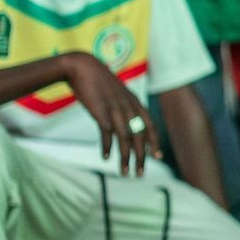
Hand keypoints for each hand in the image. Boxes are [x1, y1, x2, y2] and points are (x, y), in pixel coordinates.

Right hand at [62, 52, 161, 175]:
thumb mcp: (117, 93)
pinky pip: (106, 133)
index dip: (154, 141)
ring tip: (125, 173)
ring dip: (126, 158)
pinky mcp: (100, 112)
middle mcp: (128, 106)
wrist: (82, 66)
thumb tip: (127, 121)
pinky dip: (107, 147)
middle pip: (140, 136)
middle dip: (141, 157)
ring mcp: (115, 109)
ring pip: (126, 138)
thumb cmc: (98, 81)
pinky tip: (105, 158)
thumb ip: (124, 106)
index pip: (150, 125)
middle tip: (140, 174)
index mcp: (134, 101)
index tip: (157, 156)